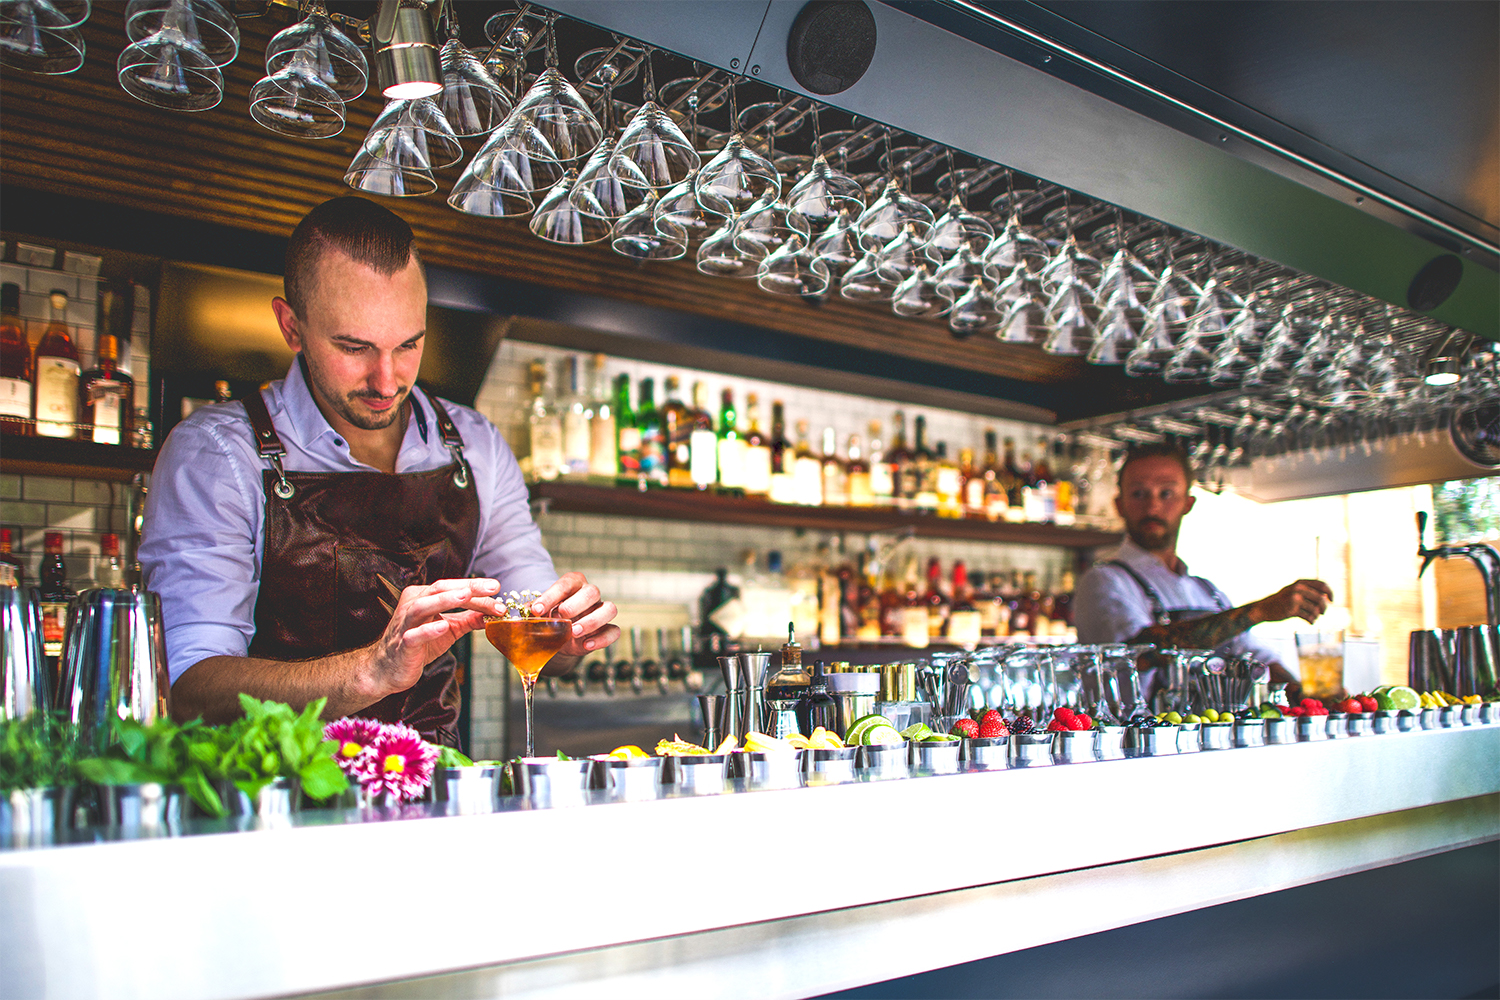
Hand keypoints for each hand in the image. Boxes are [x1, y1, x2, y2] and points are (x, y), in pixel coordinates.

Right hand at [368, 577, 499, 697]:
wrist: (388, 670)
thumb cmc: (418, 645)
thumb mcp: (449, 629)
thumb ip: (469, 619)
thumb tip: (494, 613)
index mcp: (423, 596)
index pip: (453, 588)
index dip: (477, 589)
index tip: (498, 591)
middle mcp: (412, 605)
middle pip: (440, 589)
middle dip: (468, 588)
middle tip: (492, 588)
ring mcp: (405, 623)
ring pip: (423, 606)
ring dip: (445, 600)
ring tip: (466, 596)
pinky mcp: (402, 644)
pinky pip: (414, 635)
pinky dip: (428, 630)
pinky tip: (443, 626)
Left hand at [530, 571, 619, 658]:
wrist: (559, 639)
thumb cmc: (550, 619)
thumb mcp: (540, 614)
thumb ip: (533, 611)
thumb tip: (525, 611)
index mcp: (573, 584)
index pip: (566, 584)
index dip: (551, 596)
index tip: (536, 610)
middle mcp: (590, 595)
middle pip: (593, 591)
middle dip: (576, 605)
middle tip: (560, 617)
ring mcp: (601, 611)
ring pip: (610, 608)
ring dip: (592, 620)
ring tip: (574, 631)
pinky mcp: (608, 629)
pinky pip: (614, 631)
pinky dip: (601, 639)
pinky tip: (586, 645)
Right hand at [1255, 579, 1333, 624]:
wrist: (1264, 608)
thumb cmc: (1282, 601)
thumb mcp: (1293, 591)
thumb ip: (1308, 591)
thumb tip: (1327, 597)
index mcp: (1300, 582)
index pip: (1322, 585)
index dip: (1330, 592)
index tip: (1332, 600)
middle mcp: (1298, 588)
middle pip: (1321, 598)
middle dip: (1324, 607)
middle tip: (1323, 613)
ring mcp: (1294, 598)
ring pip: (1316, 609)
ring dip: (1317, 615)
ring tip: (1313, 618)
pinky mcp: (1292, 609)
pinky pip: (1309, 616)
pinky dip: (1311, 621)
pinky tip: (1310, 622)